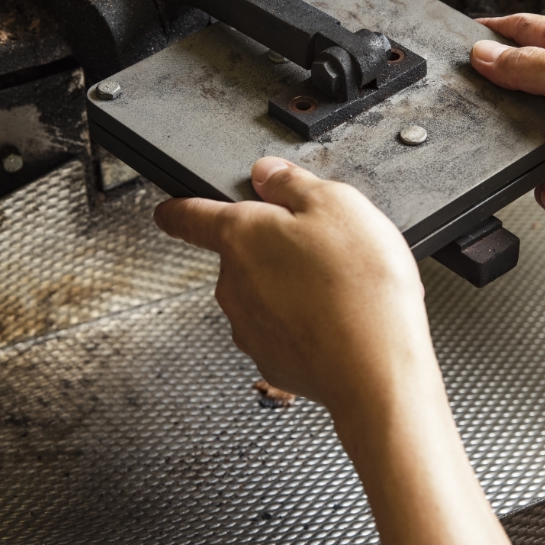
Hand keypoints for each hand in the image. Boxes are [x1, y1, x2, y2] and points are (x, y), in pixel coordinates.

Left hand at [153, 156, 431, 411]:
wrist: (376, 371)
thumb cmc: (360, 287)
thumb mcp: (338, 204)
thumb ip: (293, 182)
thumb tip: (266, 173)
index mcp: (242, 235)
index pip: (188, 217)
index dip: (178, 209)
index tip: (168, 211)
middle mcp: (233, 283)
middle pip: (242, 255)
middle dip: (275, 248)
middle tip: (322, 249)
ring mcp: (248, 326)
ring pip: (264, 293)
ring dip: (293, 287)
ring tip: (342, 288)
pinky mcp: (270, 360)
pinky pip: (282, 330)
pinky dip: (305, 323)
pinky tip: (340, 319)